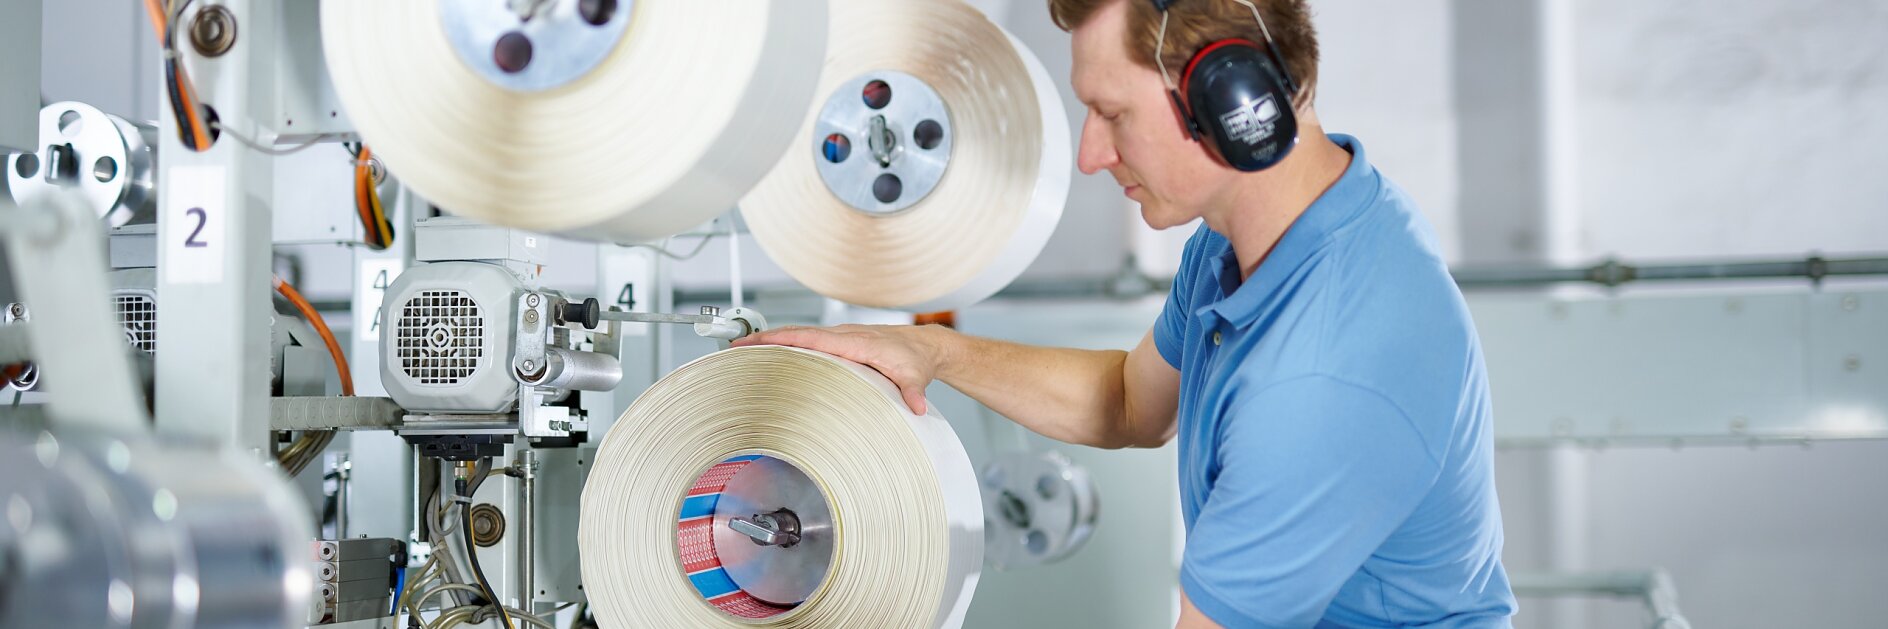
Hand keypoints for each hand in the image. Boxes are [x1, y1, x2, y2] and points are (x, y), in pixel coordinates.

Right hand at [730, 324, 945, 414]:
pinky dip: (787, 343)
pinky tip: (772, 355)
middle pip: (796, 333)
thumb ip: (913, 390)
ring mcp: (840, 337)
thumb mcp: (915, 375)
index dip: (781, 339)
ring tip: (742, 353)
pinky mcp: (840, 342)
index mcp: (854, 341)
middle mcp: (843, 335)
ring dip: (771, 341)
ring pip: (799, 335)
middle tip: (734, 349)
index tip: (756, 343)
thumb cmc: (916, 358)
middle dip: (764, 339)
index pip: (810, 338)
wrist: (925, 346)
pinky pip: (808, 340)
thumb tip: (917, 406)